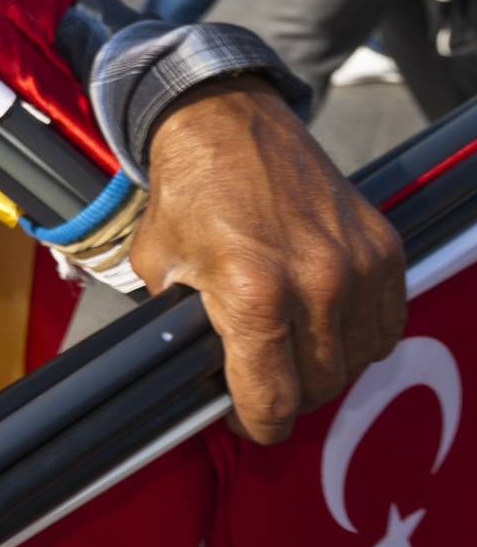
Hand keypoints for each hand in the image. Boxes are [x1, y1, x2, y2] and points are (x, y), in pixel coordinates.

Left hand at [132, 79, 405, 444]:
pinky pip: (385, 323)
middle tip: (262, 382)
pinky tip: (324, 321)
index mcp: (254, 291)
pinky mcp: (383, 248)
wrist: (226, 121)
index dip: (256, 424)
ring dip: (326, 367)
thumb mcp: (160, 266)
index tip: (245, 421)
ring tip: (291, 348)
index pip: (274, 400)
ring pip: (358, 361)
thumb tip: (192, 377)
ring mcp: (357, 265)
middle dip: (289, 396)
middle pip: (321, 387)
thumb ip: (181, 328)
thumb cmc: (190, 190)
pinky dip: (358, 334)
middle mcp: (316, 282)